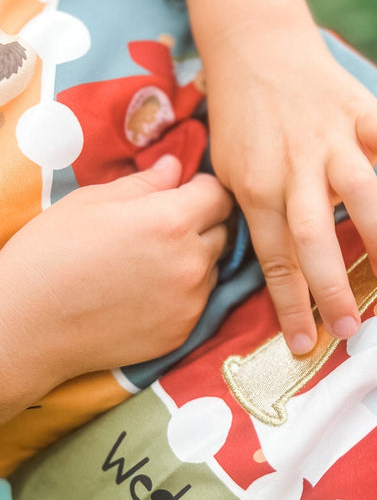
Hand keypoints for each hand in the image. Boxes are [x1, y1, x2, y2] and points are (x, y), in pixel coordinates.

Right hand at [0, 155, 232, 419]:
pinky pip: (200, 302)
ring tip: (152, 263)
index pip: (219, 196)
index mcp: (171, 221)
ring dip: (195, 260)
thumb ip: (144, 184)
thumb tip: (176, 167)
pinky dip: (184, 292)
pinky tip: (148, 292)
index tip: (188, 192)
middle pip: (223, 232)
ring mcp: (192, 301)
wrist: (31, 325)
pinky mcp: (185, 331)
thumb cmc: (51, 254)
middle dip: (203, 223)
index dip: (205, 189)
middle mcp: (192, 262)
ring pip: (213, 268)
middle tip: (165, 228)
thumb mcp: (91, 202)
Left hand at [200, 23, 376, 354]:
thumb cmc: (242, 121)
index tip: (304, 346)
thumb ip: (257, 219)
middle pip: (312, 238)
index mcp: (257, 188)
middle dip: (332, 288)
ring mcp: (329, 138)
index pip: (274, 260)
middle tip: (349, 327)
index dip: (290, 307)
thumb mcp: (232, 173)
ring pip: (358, 192)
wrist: (254, 48)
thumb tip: (281, 275)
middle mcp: (293, 167)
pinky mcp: (358, 109)